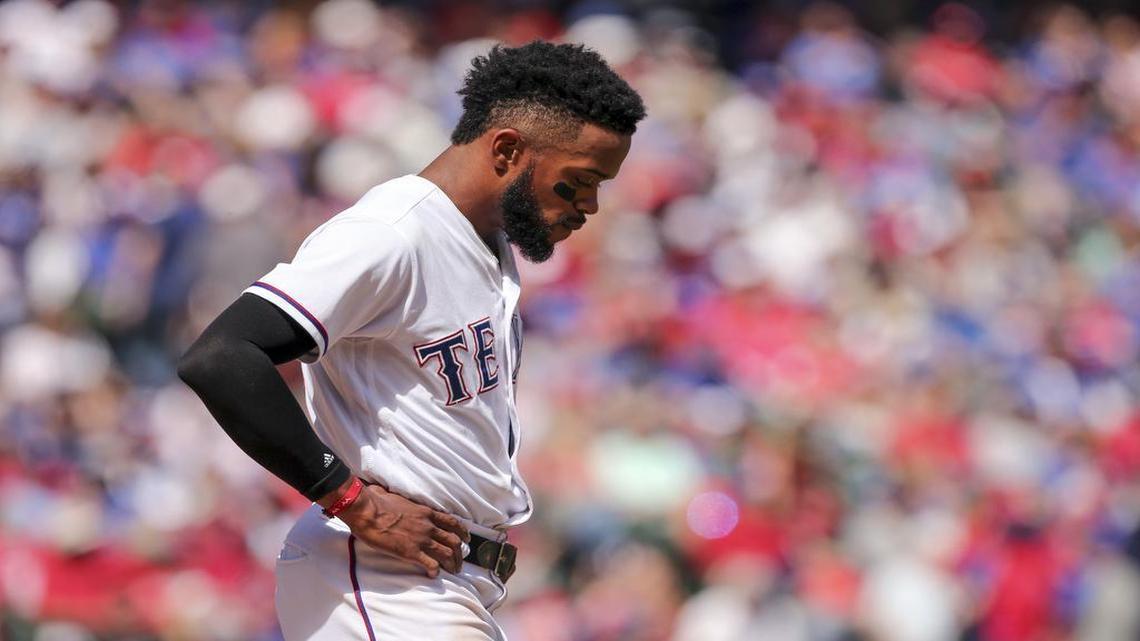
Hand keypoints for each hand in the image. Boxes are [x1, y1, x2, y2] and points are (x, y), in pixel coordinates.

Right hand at [321, 480, 469, 577]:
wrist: (368, 512)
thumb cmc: (377, 502)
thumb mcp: (394, 496)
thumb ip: (397, 497)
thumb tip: (382, 490)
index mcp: (426, 513)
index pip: (451, 522)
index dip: (462, 532)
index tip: (466, 539)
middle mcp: (428, 526)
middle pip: (453, 540)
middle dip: (459, 553)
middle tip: (459, 562)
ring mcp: (422, 539)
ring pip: (447, 553)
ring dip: (452, 564)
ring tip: (452, 571)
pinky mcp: (412, 552)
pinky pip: (431, 564)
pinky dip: (435, 571)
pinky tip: (433, 575)